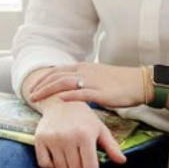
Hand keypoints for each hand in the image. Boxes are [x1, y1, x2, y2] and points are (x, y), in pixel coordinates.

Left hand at [29, 62, 144, 108]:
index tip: (32, 87)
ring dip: (48, 91)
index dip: (42, 78)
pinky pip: (82, 93)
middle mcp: (85, 71)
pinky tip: (59, 101)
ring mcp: (92, 81)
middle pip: (56, 76)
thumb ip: (83, 80)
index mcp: (83, 67)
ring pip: (64, 83)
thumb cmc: (119, 82)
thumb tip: (70, 87)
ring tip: (37, 99)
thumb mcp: (97, 76)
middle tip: (29, 95)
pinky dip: (69, 96)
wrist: (139, 82)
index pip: (57, 70)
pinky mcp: (101, 92)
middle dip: (40, 85)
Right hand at [34, 101, 125, 167]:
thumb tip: (122, 161)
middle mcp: (68, 137)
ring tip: (70, 156)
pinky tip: (58, 156)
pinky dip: (51, 165)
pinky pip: (44, 164)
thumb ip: (111, 146)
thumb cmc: (84, 118)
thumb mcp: (100, 129)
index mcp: (85, 135)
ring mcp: (53, 138)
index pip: (90, 167)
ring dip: (67, 167)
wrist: (61, 101)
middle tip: (81, 160)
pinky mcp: (40, 139)